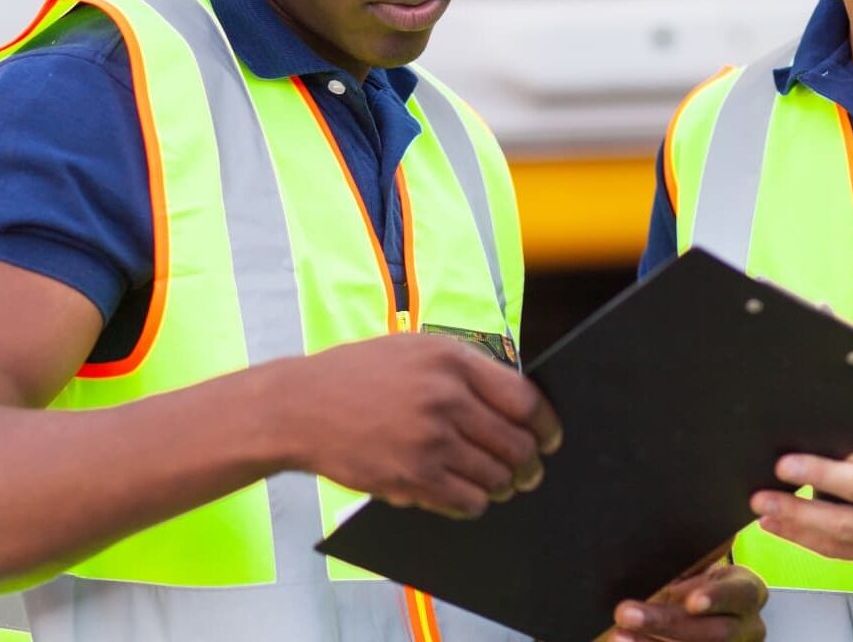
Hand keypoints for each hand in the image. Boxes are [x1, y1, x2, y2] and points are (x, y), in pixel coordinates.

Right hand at [276, 333, 561, 518]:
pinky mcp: (411, 477)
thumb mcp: (417, 349)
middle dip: (530, 463)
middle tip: (529, 470)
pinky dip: (475, 503)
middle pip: (515, 443)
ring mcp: (429, 440)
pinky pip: (466, 501)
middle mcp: (446, 398)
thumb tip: (514, 399)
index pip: (524, 399)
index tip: (551, 437)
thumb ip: (465, 369)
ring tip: (499, 483)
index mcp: (453, 359)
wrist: (301, 406)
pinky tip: (468, 495)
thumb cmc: (359, 374)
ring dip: (503, 485)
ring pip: (495, 477)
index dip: (546, 424)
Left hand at [604, 563, 766, 641]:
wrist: (710, 604)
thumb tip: (655, 548)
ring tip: (620, 634)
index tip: (691, 601)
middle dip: (667, 623)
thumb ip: (689, 562)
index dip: (716, 598)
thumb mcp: (700, 565)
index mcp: (747, 591)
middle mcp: (746, 626)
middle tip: (627, 612)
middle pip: (713, 632)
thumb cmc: (701, 578)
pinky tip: (627, 641)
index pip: (739, 594)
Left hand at [750, 411, 852, 579]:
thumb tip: (850, 400)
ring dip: (800, 519)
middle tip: (777, 472)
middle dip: (813, 480)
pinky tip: (783, 528)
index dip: (839, 451)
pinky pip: (846, 552)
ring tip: (765, 507)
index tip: (806, 444)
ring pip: (846, 530)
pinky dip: (810, 541)